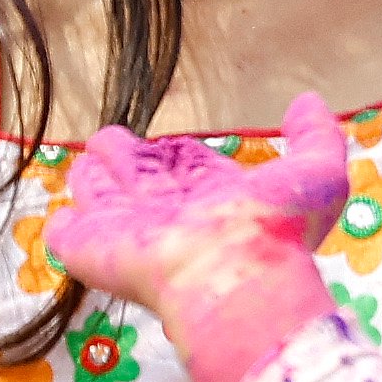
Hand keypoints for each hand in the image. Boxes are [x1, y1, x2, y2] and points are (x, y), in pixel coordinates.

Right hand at [45, 91, 350, 381]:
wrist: (228, 279)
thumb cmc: (276, 230)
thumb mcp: (317, 171)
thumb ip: (316, 134)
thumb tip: (306, 101)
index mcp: (218, 195)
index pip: (191, 168)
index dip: (180, 155)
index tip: (170, 145)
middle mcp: (174, 213)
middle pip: (144, 180)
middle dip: (129, 160)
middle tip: (109, 142)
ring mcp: (132, 233)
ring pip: (107, 200)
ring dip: (95, 182)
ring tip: (85, 166)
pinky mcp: (94, 253)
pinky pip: (71, 236)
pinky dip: (67, 226)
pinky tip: (65, 218)